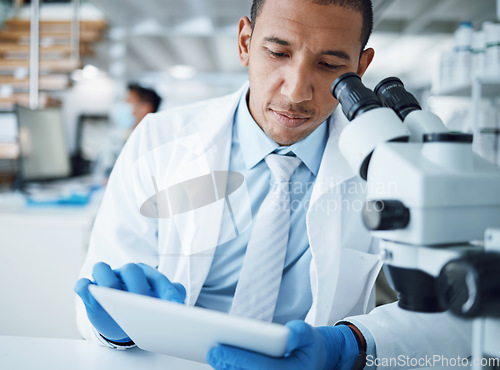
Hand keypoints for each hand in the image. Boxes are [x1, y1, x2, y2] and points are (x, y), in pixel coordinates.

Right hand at [74, 262, 185, 341]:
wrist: (121, 325)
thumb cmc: (143, 313)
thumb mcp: (160, 307)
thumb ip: (172, 300)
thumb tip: (178, 301)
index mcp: (147, 275)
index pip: (158, 279)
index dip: (166, 291)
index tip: (173, 306)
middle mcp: (126, 274)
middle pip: (131, 270)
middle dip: (138, 286)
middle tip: (144, 305)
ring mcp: (106, 280)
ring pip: (102, 269)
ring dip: (108, 281)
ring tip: (115, 298)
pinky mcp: (89, 292)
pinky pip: (83, 285)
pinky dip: (86, 288)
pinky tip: (93, 296)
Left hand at [207, 320, 358, 369]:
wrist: (314, 361)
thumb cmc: (308, 346)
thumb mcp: (309, 334)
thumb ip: (299, 332)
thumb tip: (287, 334)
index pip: (261, 368)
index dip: (239, 359)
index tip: (220, 349)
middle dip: (228, 365)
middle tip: (211, 352)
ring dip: (227, 369)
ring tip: (212, 355)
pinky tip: (221, 361)